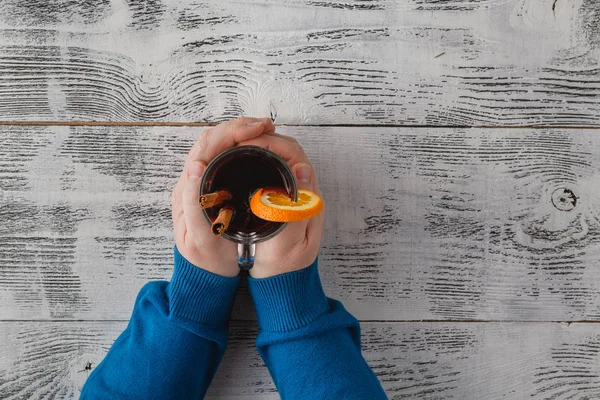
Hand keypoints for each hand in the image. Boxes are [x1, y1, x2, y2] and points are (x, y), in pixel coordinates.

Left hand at [171, 117, 275, 276]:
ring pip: (221, 144)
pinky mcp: (215, 185)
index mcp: (188, 188)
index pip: (207, 146)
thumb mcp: (199, 239)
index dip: (232, 132)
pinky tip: (260, 145)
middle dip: (241, 126)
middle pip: (214, 139)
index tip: (257, 130)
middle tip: (267, 125)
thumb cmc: (205, 259)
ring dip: (243, 132)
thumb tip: (195, 167)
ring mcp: (204, 181)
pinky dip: (245, 145)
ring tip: (267, 130)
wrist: (207, 273)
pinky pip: (228, 156)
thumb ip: (193, 206)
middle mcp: (193, 179)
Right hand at [238, 132, 325, 278]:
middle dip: (261, 138)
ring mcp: (293, 192)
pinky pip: (270, 168)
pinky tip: (238, 163)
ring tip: (233, 146)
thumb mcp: (288, 244)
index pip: (294, 154)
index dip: (270, 142)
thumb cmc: (285, 266)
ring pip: (277, 156)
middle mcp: (304, 189)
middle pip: (286, 149)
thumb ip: (295, 211)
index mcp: (309, 197)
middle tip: (234, 139)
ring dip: (257, 146)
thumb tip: (303, 170)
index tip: (246, 142)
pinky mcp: (282, 197)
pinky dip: (254, 159)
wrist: (283, 282)